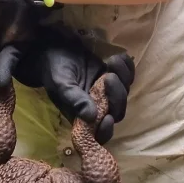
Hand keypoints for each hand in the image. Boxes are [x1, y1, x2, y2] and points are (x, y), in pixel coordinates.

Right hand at [0, 28, 135, 144]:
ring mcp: (107, 92)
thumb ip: (75, 100)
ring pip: (125, 93)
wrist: (56, 49)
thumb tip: (91, 117)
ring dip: (123, 78)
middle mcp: (97, 107)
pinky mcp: (113, 76)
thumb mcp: (61, 85)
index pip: (99, 133)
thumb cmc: (54, 69)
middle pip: (118, 111)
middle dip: (117, 96)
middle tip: (108, 76)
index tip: (108, 117)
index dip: (106, 130)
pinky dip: (127, 67)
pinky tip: (118, 57)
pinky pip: (128, 76)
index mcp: (82, 116)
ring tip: (111, 61)